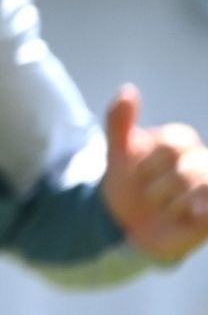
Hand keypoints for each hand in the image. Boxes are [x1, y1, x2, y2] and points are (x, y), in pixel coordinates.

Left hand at [102, 83, 207, 263]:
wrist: (126, 225)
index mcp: (179, 143)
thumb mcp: (116, 154)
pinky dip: (200, 207)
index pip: (172, 143)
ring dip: (172, 202)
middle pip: (187, 167)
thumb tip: (129, 89)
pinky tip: (192, 213)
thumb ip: (119, 122)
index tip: (135, 174)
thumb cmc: (126, 185)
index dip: (148, 164)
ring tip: (164, 208)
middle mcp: (200, 162)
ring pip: (202, 184)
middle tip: (149, 195)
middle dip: (158, 186)